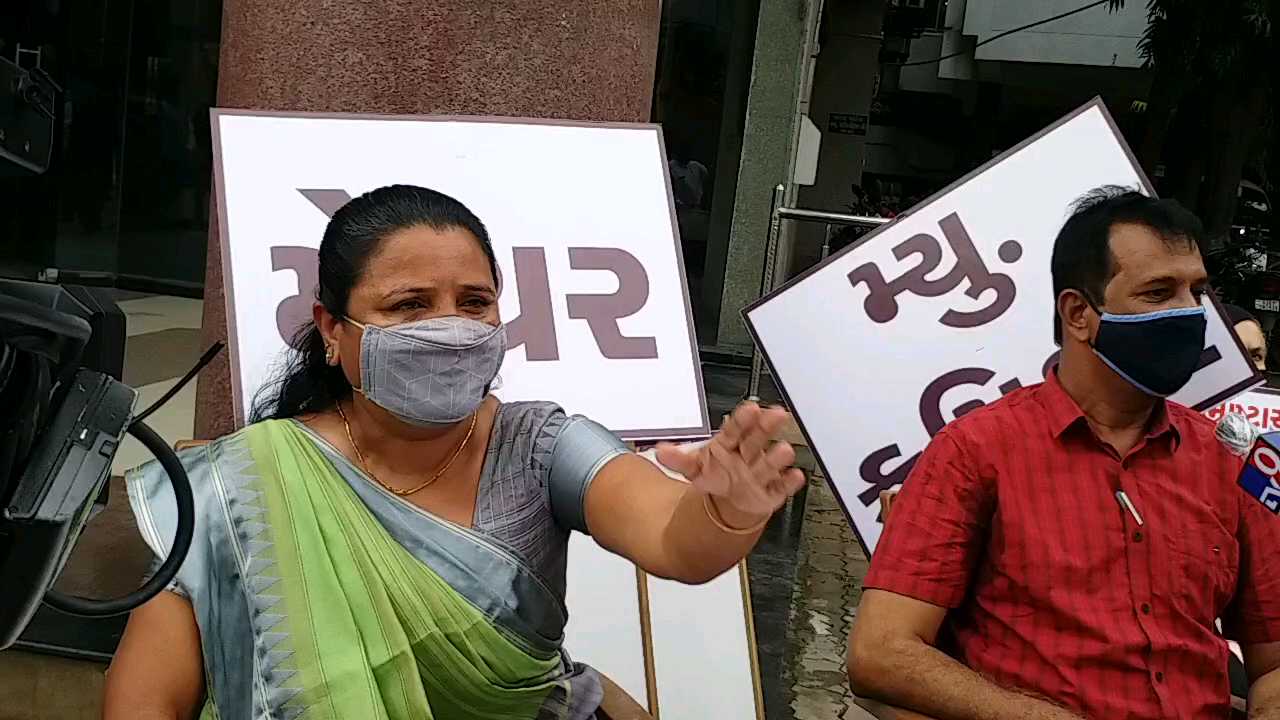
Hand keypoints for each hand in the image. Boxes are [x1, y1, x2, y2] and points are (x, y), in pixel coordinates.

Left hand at [655, 401, 806, 526]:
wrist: (730, 499)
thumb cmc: (716, 475)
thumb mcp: (694, 467)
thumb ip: (679, 460)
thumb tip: (661, 452)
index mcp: (729, 444)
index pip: (736, 428)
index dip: (743, 419)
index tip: (751, 408)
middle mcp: (747, 454)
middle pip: (756, 439)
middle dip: (766, 427)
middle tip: (776, 414)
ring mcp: (760, 472)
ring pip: (770, 462)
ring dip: (777, 456)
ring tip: (784, 449)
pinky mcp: (770, 491)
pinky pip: (781, 487)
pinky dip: (788, 482)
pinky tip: (794, 476)